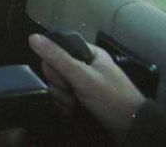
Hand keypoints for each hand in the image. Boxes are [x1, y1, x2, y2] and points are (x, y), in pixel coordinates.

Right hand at [29, 33, 143, 140]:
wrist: (132, 128)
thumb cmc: (111, 98)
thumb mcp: (83, 77)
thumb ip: (58, 58)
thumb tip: (33, 37)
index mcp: (88, 53)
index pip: (57, 49)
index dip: (53, 62)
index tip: (61, 75)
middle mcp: (84, 66)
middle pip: (54, 68)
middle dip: (59, 84)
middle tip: (71, 92)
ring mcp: (82, 84)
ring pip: (56, 85)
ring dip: (61, 97)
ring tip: (74, 105)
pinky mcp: (81, 99)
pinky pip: (62, 97)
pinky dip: (65, 105)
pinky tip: (73, 111)